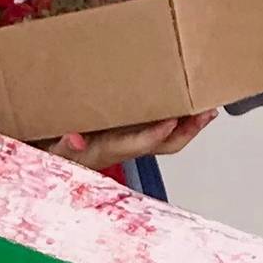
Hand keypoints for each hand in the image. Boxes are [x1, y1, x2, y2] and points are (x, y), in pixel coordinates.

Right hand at [46, 112, 215, 170]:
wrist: (57, 160)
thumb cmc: (59, 153)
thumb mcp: (56, 151)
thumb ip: (65, 144)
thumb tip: (76, 138)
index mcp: (110, 150)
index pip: (139, 144)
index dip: (156, 134)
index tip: (172, 119)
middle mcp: (126, 148)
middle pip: (165, 145)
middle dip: (188, 131)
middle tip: (206, 112)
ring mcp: (131, 141)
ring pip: (168, 137)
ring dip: (189, 124)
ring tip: (206, 106)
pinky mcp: (131, 133)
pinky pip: (160, 127)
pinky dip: (177, 116)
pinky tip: (184, 102)